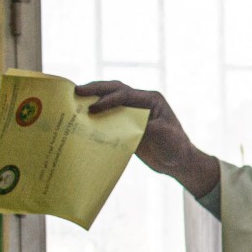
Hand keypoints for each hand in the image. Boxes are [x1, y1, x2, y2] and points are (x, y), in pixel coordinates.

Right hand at [76, 81, 218, 196]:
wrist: (178, 162)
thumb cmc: (176, 146)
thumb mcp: (164, 135)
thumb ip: (146, 125)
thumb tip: (126, 121)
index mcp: (151, 99)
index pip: (126, 95)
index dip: (108, 100)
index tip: (93, 108)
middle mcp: (141, 102)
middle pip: (115, 90)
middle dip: (96, 89)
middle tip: (76, 91)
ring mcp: (132, 112)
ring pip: (109, 100)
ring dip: (92, 98)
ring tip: (73, 98)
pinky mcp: (126, 125)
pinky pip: (108, 116)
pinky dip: (95, 115)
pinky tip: (80, 117)